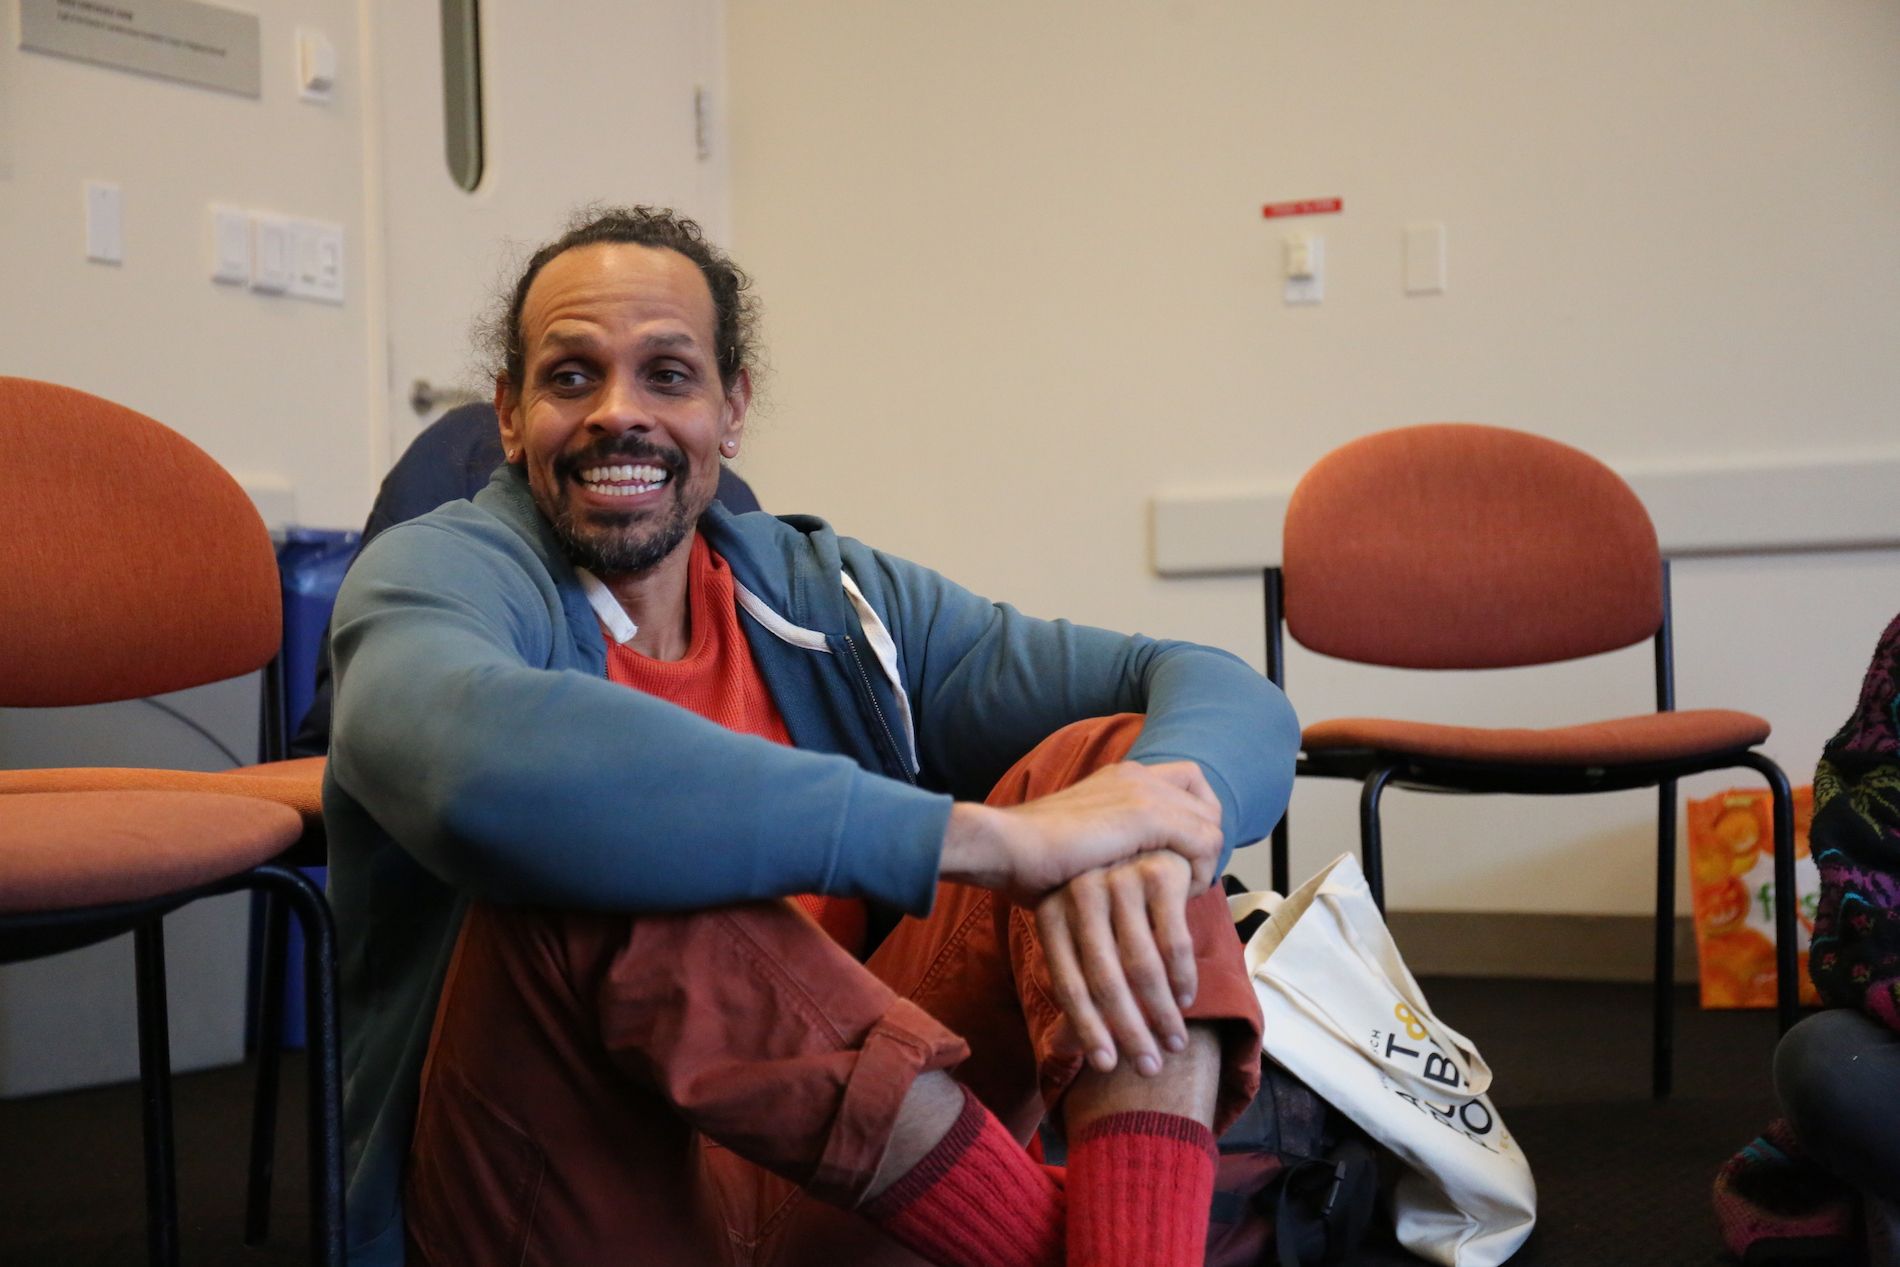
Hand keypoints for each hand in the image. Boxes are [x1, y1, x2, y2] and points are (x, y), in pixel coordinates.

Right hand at [939, 760, 1222, 902]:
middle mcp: (1137, 776)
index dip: (1194, 821)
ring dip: (1203, 864)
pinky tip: (1175, 896)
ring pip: (1211, 824)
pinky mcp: (1146, 816)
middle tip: (1185, 882)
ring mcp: (1143, 792)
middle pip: (1206, 802)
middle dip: (1205, 844)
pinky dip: (1199, 872)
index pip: (1188, 784)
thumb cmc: (1029, 859)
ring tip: (1179, 895)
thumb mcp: (1080, 846)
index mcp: (1121, 777)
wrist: (1004, 845)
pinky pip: (1205, 842)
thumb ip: (1110, 848)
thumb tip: (1128, 876)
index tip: (1180, 860)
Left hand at [1036, 850, 1195, 1075]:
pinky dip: (1183, 977)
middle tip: (1150, 1067)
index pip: (1067, 983)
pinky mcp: (1159, 872)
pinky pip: (1175, 941)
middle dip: (1131, 1032)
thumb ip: (1079, 983)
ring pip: (1142, 967)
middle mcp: (1080, 892)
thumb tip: (1064, 1050)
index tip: (1106, 1067)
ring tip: (1174, 1044)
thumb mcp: (1080, 934)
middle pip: (1105, 981)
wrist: (1143, 832)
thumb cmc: (1108, 902)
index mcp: (1051, 911)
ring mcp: (1120, 879)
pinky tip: (1188, 999)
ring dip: (1163, 1014)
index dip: (1087, 1030)